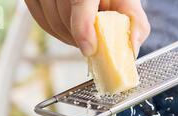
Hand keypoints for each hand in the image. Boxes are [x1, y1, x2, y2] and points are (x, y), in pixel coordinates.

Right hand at [24, 0, 149, 56]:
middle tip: (93, 45)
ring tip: (84, 35)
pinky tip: (70, 29)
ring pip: (51, 21)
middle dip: (79, 38)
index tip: (89, 49)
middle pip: (64, 16)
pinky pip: (41, 21)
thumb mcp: (128, 3)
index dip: (82, 28)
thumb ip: (136, 24)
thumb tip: (131, 50)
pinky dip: (56, 32)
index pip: (79, 1)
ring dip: (68, 38)